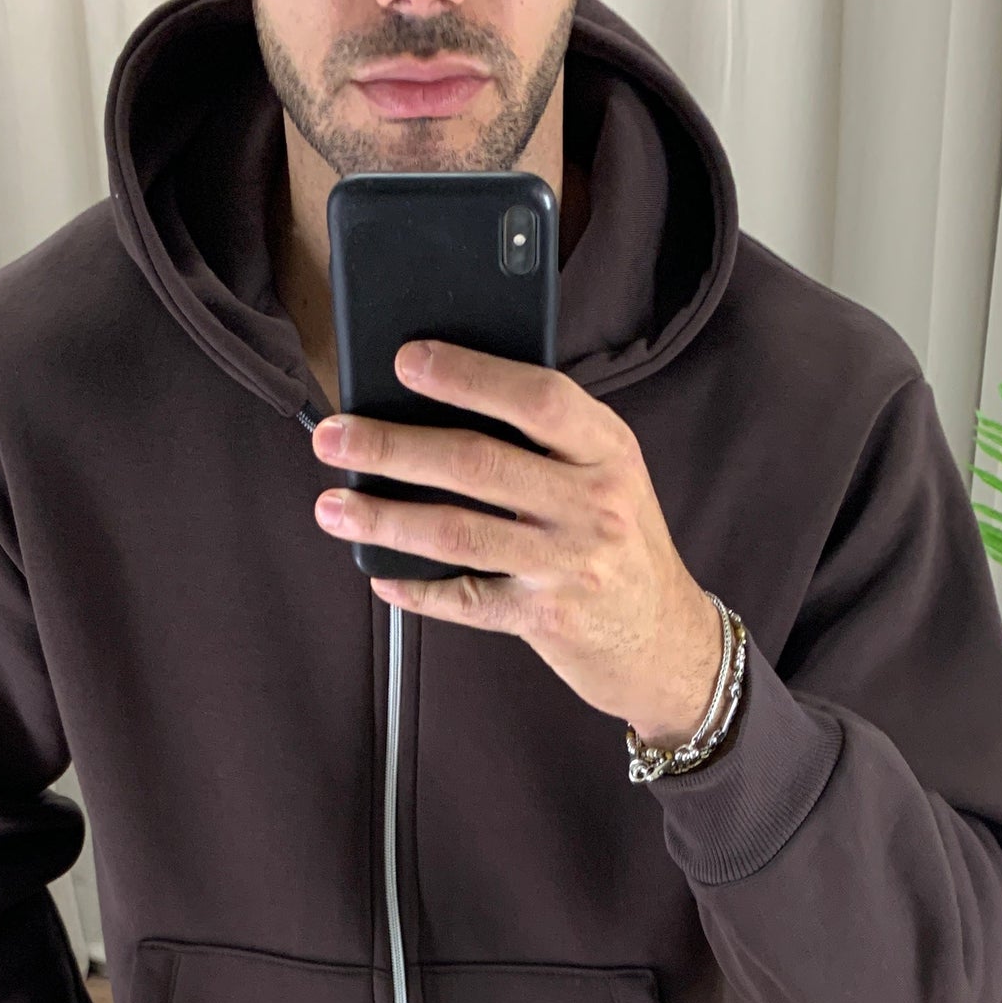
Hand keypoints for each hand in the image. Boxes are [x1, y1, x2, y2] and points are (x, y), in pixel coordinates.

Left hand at [310, 341, 723, 746]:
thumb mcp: (609, 477)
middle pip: (477, 462)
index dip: (468, 374)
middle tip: (334, 436)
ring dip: (385, 516)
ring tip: (333, 504)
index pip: (537, 397)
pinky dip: (416, 587)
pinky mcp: (547, 619)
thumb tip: (442, 406)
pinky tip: (379, 571)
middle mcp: (593, 504)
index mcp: (608, 450)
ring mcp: (569, 565)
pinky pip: (465, 600)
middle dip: (393, 446)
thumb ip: (548, 442)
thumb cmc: (622, 547)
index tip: (405, 360)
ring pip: (459, 531)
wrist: (668, 642)